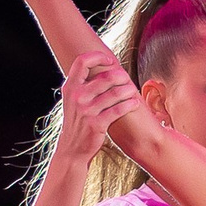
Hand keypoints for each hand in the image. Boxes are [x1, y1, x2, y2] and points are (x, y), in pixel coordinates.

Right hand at [55, 52, 142, 166]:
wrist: (72, 149)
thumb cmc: (77, 122)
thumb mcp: (72, 100)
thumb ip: (82, 84)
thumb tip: (101, 67)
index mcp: (70, 87)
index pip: (82, 61)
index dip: (98, 56)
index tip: (110, 60)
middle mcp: (77, 96)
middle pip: (105, 76)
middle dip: (121, 75)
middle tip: (127, 78)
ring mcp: (86, 110)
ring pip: (115, 93)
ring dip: (128, 90)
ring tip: (133, 90)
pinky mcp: (97, 124)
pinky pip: (118, 110)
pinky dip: (130, 104)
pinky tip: (135, 103)